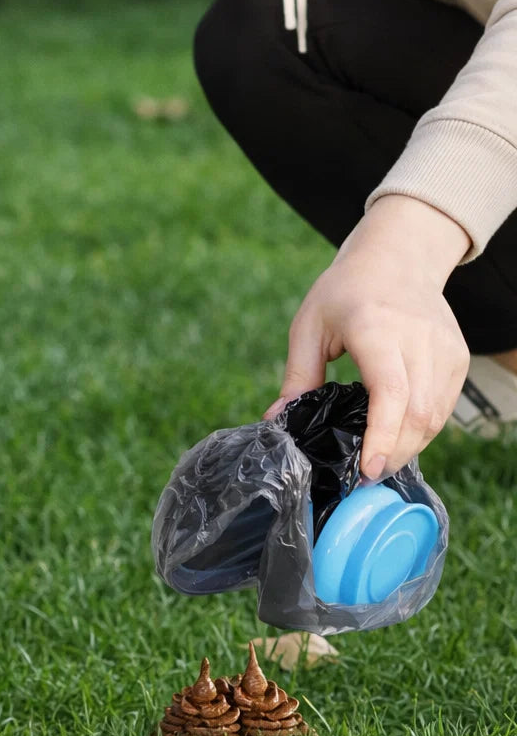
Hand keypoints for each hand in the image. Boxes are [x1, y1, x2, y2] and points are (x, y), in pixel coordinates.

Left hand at [264, 195, 471, 479]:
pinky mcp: (457, 358)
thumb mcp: (308, 326)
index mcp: (377, 329)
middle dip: (391, 454)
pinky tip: (396, 440)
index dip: (381, 437)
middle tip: (362, 478)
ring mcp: (444, 349)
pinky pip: (444, 407)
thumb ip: (297, 377)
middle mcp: (418, 340)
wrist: (397, 257)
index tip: (366, 469)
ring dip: (407, 448)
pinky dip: (421, 431)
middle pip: (417, 414)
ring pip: (435, 417)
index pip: (390, 393)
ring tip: (376, 463)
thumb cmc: (345, 291)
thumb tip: (277, 420)